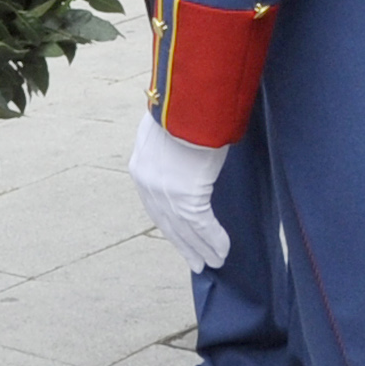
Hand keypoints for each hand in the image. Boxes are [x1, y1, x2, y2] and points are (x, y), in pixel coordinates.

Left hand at [128, 111, 230, 270]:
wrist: (187, 102)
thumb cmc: (184, 107)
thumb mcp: (168, 128)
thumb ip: (172, 147)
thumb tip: (186, 152)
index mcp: (141, 166)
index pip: (155, 205)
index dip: (170, 224)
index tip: (180, 238)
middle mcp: (148, 184)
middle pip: (167, 223)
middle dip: (184, 244)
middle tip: (197, 263)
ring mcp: (166, 192)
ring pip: (185, 230)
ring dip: (201, 249)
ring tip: (215, 263)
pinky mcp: (186, 195)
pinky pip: (202, 225)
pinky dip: (214, 240)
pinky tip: (223, 251)